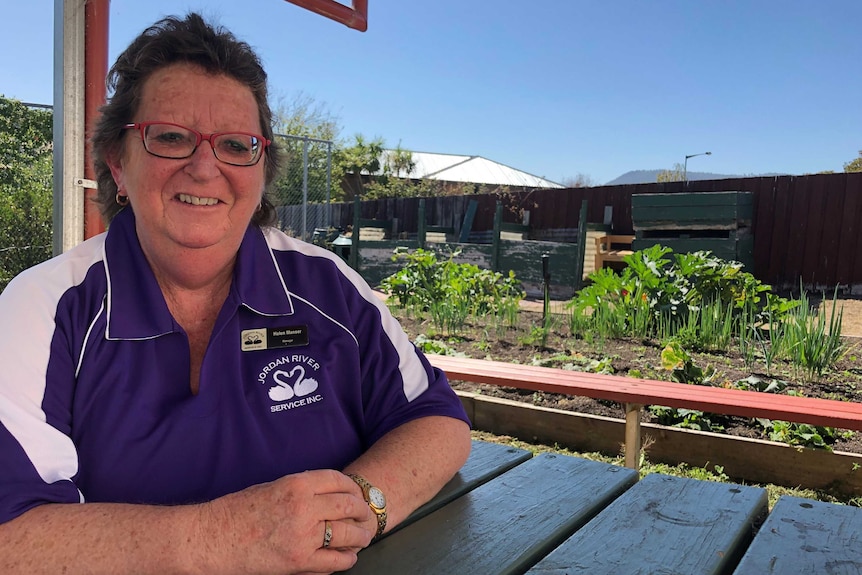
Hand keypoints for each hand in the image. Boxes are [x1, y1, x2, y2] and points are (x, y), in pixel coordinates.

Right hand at [196, 469, 373, 574]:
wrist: (213, 539)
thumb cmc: (238, 512)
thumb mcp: (273, 487)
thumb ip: (302, 489)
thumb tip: (328, 495)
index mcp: (296, 485)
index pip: (338, 480)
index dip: (353, 488)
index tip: (357, 494)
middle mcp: (303, 508)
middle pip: (348, 506)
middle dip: (362, 511)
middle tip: (365, 516)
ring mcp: (302, 536)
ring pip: (348, 534)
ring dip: (360, 536)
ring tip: (362, 537)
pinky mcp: (298, 562)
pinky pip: (334, 561)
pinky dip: (346, 559)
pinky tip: (348, 556)